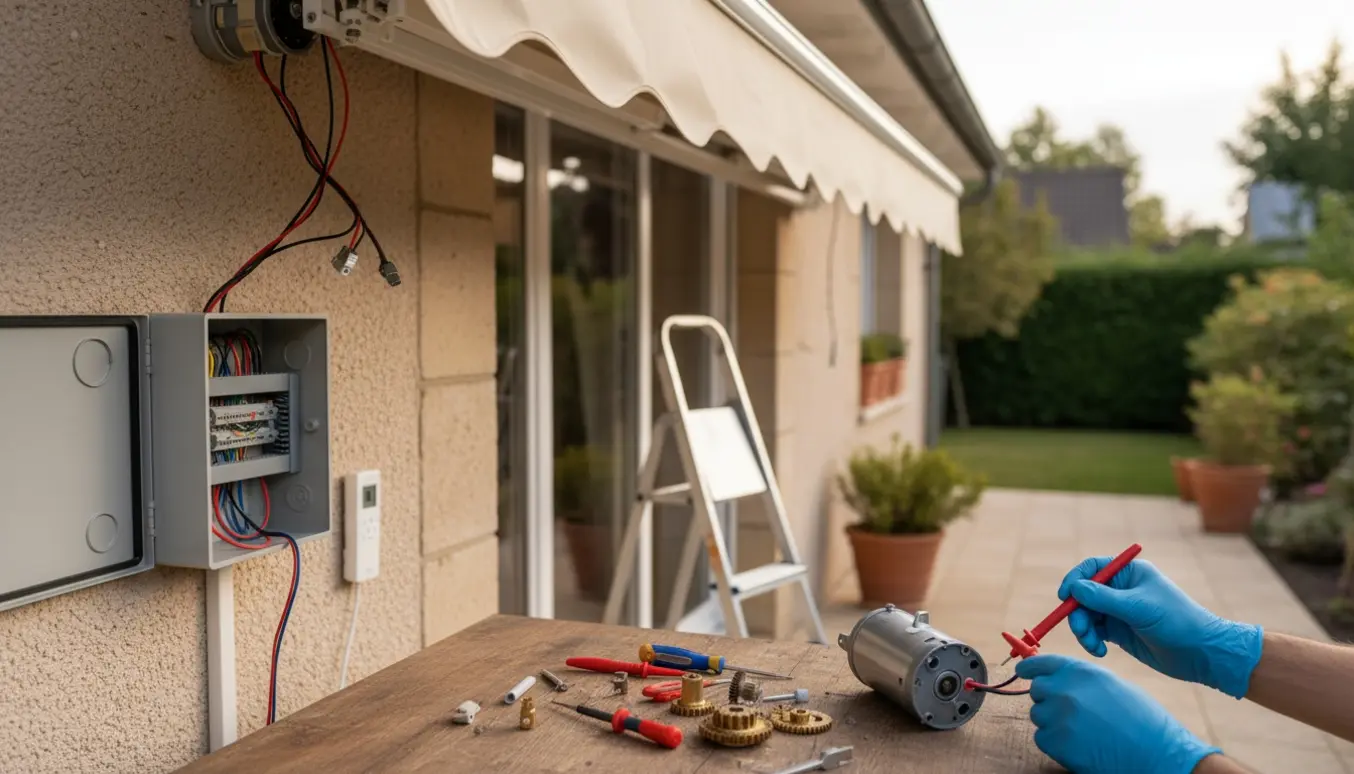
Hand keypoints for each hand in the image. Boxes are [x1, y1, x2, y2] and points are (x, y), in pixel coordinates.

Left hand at [1018, 654, 1219, 773]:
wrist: (1156, 754)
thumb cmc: (1142, 719)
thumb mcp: (1111, 684)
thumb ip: (1080, 678)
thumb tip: (1056, 678)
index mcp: (1079, 671)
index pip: (1038, 663)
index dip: (1030, 669)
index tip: (1023, 672)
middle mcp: (1064, 690)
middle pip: (1037, 690)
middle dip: (1048, 698)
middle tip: (1070, 710)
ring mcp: (1057, 717)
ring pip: (1038, 714)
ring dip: (1053, 721)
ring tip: (1083, 729)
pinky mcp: (1055, 743)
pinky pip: (1042, 737)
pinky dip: (1055, 742)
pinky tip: (1080, 744)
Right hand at [1060, 556, 1262, 697]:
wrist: (1201, 653)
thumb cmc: (1175, 622)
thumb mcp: (1137, 607)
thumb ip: (1103, 598)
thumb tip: (1074, 588)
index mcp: (1128, 573)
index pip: (1091, 569)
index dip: (1074, 580)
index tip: (1064, 597)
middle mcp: (1121, 589)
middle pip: (1084, 595)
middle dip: (1078, 613)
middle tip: (1082, 631)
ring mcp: (1119, 611)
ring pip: (1086, 615)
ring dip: (1084, 630)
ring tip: (1094, 646)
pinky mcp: (1119, 632)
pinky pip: (1094, 632)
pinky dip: (1092, 641)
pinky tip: (1100, 651)